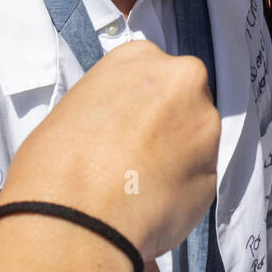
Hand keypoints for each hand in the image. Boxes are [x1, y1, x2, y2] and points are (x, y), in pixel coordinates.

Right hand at [0, 41, 220, 261]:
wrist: (77, 214)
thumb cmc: (59, 159)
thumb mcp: (76, 108)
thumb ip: (113, 108)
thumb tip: (121, 132)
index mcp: (141, 57)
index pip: (153, 73)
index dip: (140, 104)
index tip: (127, 125)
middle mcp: (183, 82)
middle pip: (183, 101)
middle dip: (167, 127)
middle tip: (136, 155)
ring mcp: (205, 127)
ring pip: (195, 141)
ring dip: (176, 159)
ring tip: (138, 186)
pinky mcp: (213, 174)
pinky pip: (197, 180)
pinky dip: (179, 193)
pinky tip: (149, 206)